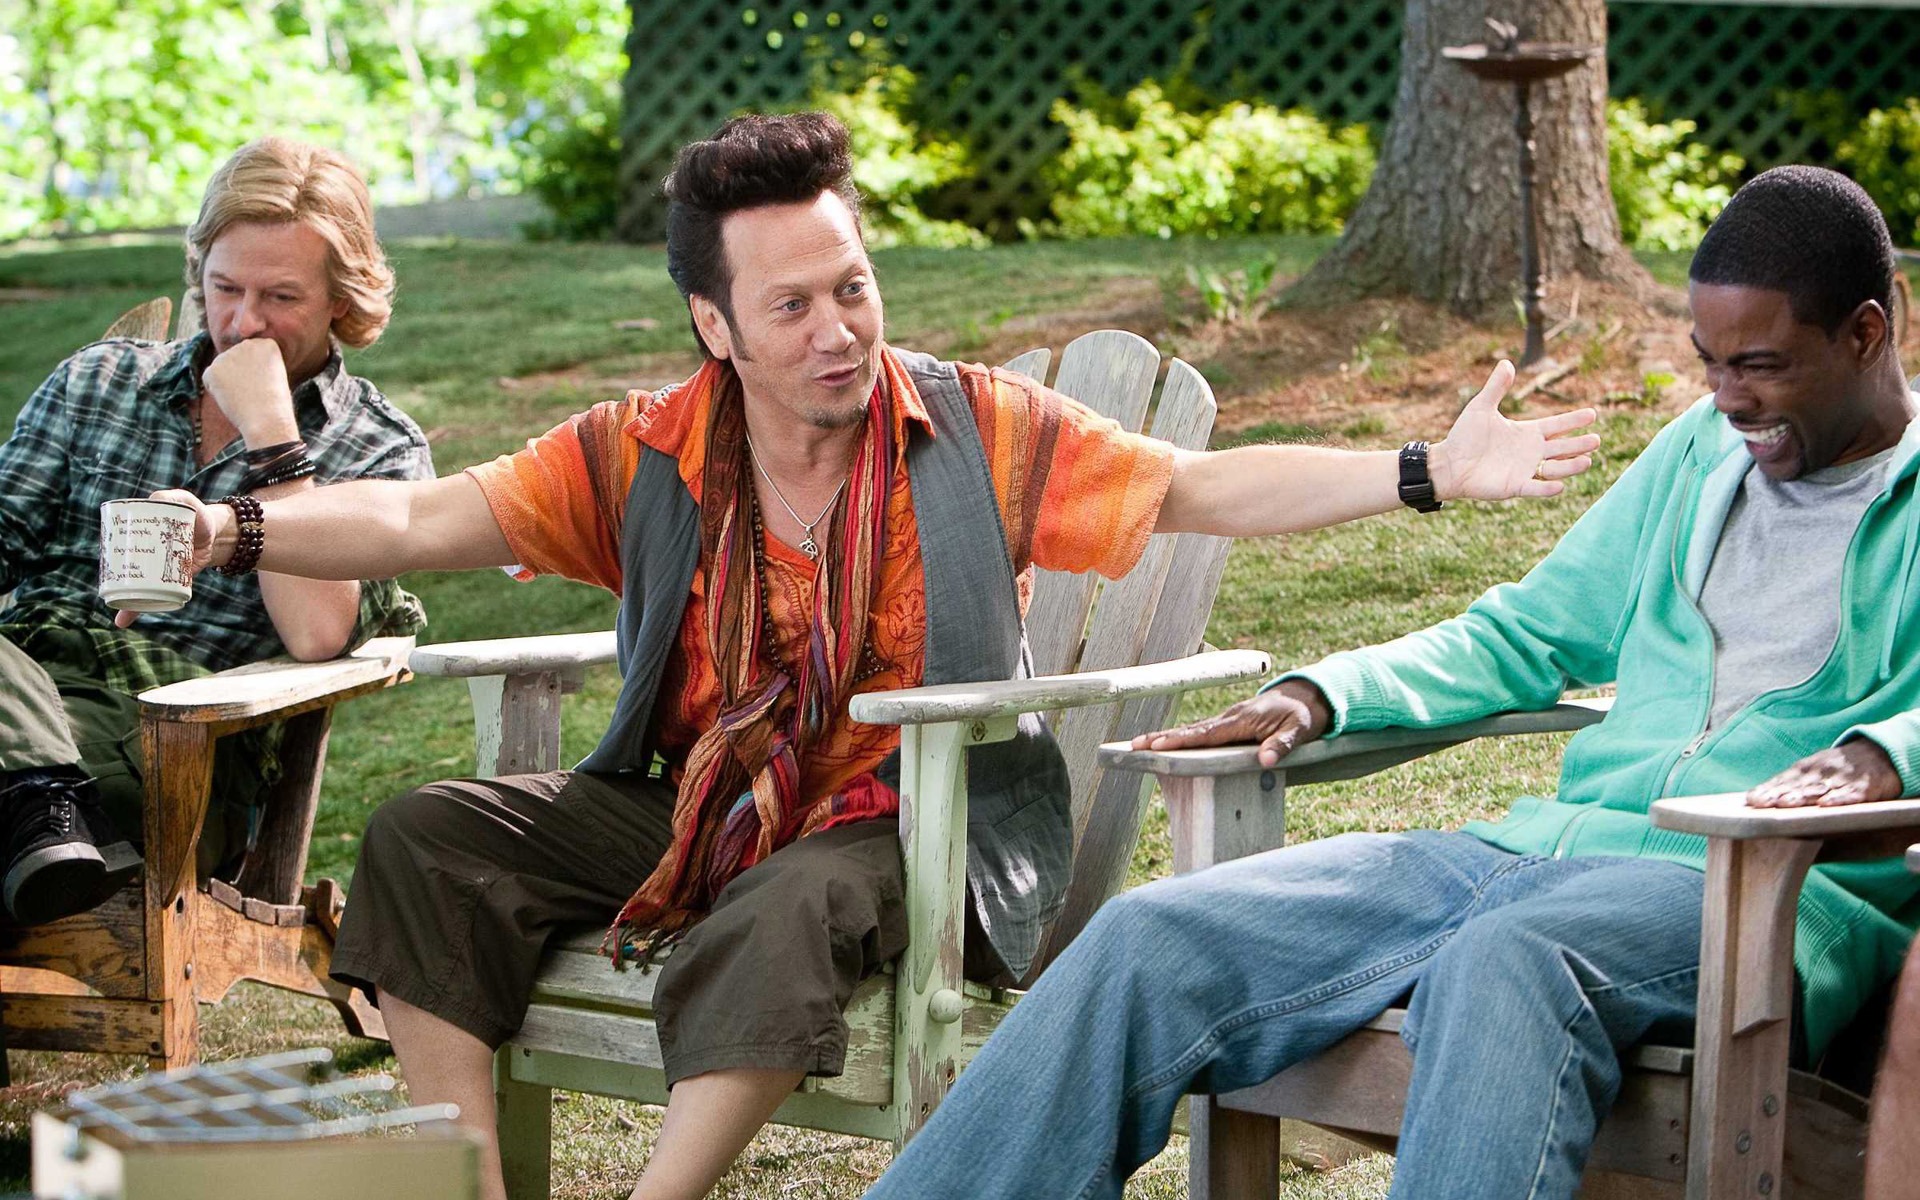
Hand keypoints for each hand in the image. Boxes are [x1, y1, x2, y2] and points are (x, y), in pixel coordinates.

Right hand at [111, 490, 229, 627]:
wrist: (218, 535)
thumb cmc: (196, 513)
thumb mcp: (182, 500)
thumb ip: (170, 495)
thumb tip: (153, 499)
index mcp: (141, 536)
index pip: (118, 547)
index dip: (109, 555)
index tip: (106, 561)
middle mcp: (145, 555)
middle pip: (122, 570)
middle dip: (112, 579)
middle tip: (108, 582)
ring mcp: (156, 570)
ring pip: (134, 587)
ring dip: (122, 598)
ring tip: (114, 603)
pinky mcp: (169, 581)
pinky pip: (153, 598)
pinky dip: (139, 609)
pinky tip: (124, 619)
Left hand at [203, 338, 297, 444]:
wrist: (268, 419)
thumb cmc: (275, 405)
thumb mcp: (275, 376)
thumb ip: (257, 364)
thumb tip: (234, 367)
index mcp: (266, 344)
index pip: (252, 356)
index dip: (258, 374)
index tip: (268, 385)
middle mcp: (247, 344)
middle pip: (235, 360)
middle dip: (240, 376)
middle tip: (255, 392)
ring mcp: (228, 355)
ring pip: (221, 370)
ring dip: (229, 384)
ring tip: (245, 396)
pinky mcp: (212, 369)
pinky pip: (209, 380)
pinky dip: (216, 392)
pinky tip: (232, 398)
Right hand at [1131, 679, 1333, 767]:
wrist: (1306, 697)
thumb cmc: (1302, 716)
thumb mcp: (1300, 730)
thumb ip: (1283, 744)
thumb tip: (1267, 760)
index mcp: (1242, 720)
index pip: (1207, 733)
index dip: (1182, 739)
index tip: (1158, 744)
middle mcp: (1229, 719)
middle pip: (1190, 730)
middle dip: (1161, 737)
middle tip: (1133, 745)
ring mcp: (1227, 722)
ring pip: (1192, 731)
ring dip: (1166, 737)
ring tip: (1139, 746)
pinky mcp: (1229, 727)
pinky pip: (1201, 734)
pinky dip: (1181, 738)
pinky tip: (1166, 747)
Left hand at [1429, 361, 1600, 501]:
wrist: (1448, 463)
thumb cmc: (1464, 436)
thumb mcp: (1481, 407)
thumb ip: (1496, 387)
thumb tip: (1506, 363)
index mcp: (1526, 432)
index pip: (1557, 425)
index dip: (1574, 420)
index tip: (1592, 414)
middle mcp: (1531, 452)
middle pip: (1562, 447)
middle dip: (1580, 444)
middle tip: (1596, 440)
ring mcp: (1525, 470)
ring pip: (1556, 468)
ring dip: (1571, 466)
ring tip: (1587, 461)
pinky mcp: (1515, 486)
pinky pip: (1535, 488)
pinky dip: (1547, 488)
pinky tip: (1560, 486)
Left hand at [1746, 741, 1903, 808]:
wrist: (1881, 753)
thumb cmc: (1838, 769)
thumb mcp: (1814, 771)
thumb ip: (1790, 785)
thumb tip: (1757, 799)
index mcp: (1806, 769)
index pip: (1783, 780)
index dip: (1767, 790)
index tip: (1750, 800)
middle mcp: (1821, 771)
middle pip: (1797, 785)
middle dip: (1778, 794)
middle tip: (1760, 803)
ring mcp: (1842, 778)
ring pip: (1819, 789)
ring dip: (1801, 796)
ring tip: (1785, 804)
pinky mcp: (1864, 787)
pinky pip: (1851, 794)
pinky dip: (1840, 799)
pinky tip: (1827, 804)